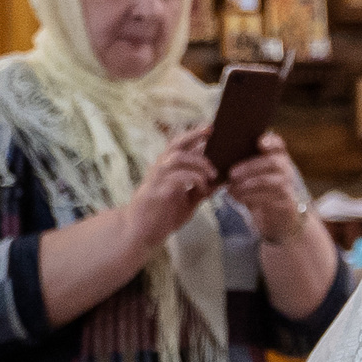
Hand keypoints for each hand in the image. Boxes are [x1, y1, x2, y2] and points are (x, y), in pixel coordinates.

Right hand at [124, 125, 217, 249]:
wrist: (141, 234)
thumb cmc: (162, 216)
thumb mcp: (187, 202)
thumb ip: (201, 191)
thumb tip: (220, 182)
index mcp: (166, 170)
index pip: (178, 146)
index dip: (193, 135)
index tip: (209, 128)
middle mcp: (158, 170)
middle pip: (174, 145)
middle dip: (193, 137)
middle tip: (210, 134)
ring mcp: (155, 181)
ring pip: (174, 159)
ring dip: (197, 163)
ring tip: (212, 174)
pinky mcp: (155, 194)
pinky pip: (175, 179)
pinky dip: (193, 180)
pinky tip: (203, 187)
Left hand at [226, 132, 310, 244]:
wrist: (276, 220)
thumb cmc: (259, 195)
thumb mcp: (252, 178)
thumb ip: (242, 166)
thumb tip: (220, 157)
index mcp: (277, 159)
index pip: (278, 145)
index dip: (271, 141)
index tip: (260, 142)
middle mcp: (286, 171)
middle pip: (274, 162)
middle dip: (250, 167)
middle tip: (231, 173)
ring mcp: (289, 188)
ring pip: (270, 181)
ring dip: (248, 184)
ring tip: (231, 189)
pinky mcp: (287, 204)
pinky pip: (270, 198)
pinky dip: (251, 198)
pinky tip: (238, 198)